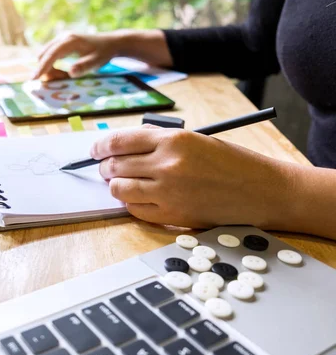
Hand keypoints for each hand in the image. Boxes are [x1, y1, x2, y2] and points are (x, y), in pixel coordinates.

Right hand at [34, 32, 120, 80]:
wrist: (109, 43)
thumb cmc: (103, 53)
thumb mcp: (96, 62)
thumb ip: (84, 67)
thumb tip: (70, 72)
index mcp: (70, 41)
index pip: (51, 55)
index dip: (42, 67)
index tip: (33, 79)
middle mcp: (62, 37)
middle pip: (44, 55)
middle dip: (46, 70)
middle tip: (61, 80)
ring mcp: (60, 39)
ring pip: (45, 55)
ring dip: (50, 69)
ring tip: (65, 76)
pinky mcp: (60, 43)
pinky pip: (50, 56)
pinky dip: (52, 66)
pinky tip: (63, 72)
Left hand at [91, 126, 292, 228]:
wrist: (261, 190)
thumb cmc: (230, 163)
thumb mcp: (194, 140)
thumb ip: (157, 142)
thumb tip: (122, 148)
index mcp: (173, 139)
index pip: (119, 141)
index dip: (100, 146)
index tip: (94, 150)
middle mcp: (166, 164)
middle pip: (115, 165)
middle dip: (105, 167)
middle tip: (106, 168)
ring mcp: (167, 192)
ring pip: (119, 189)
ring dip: (115, 186)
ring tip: (121, 183)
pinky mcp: (171, 215)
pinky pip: (135, 210)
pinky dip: (130, 203)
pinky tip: (137, 198)